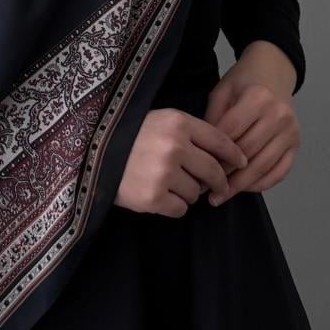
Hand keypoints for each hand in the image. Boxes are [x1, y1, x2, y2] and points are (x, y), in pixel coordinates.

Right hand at [114, 107, 248, 217]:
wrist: (88, 154)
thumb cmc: (125, 136)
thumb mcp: (158, 120)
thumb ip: (187, 132)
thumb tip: (221, 156)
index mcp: (178, 122)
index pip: (220, 140)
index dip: (234, 154)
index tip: (241, 163)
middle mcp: (174, 146)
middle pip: (213, 171)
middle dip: (216, 181)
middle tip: (214, 186)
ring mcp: (164, 173)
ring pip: (195, 192)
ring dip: (187, 193)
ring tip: (167, 184)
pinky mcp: (153, 197)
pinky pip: (180, 209)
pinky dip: (172, 206)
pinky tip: (158, 195)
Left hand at [201, 69, 301, 204]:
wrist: (274, 72)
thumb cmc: (243, 82)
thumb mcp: (222, 92)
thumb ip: (213, 120)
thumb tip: (203, 154)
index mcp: (258, 98)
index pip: (231, 133)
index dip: (213, 154)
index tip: (196, 170)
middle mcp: (279, 115)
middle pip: (247, 153)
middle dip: (225, 175)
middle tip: (206, 190)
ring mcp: (291, 131)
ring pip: (263, 166)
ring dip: (241, 185)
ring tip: (221, 196)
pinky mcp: (297, 144)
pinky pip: (280, 171)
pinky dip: (262, 183)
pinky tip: (244, 188)